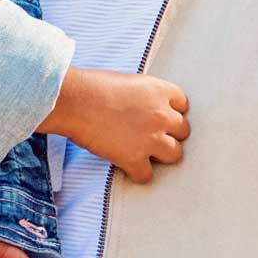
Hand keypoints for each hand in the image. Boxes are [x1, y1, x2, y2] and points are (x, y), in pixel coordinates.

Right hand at [39, 67, 190, 183]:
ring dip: (161, 155)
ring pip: (175, 154)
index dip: (171, 112)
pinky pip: (147, 175)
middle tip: (152, 135)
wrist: (75, 100)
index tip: (161, 117)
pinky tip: (128, 167)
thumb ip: (144, 95)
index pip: (182, 105)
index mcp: (159, 91)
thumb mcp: (128, 81)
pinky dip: (137, 173)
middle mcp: (161, 114)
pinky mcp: (134, 158)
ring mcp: (150, 138)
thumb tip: (143, 108)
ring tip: (145, 153)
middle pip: (183, 131)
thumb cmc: (92, 86)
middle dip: (169, 133)